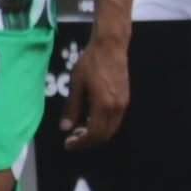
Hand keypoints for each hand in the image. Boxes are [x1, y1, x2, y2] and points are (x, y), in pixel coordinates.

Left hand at [63, 23, 131, 147]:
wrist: (111, 46)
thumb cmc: (90, 63)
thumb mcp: (76, 84)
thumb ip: (72, 108)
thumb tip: (65, 128)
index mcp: (103, 105)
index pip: (94, 133)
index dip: (80, 143)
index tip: (68, 144)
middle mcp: (117, 107)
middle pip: (104, 135)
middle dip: (88, 142)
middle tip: (72, 140)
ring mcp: (123, 104)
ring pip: (111, 129)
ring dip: (96, 135)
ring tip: (79, 131)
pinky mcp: (125, 99)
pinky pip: (115, 120)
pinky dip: (103, 126)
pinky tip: (90, 120)